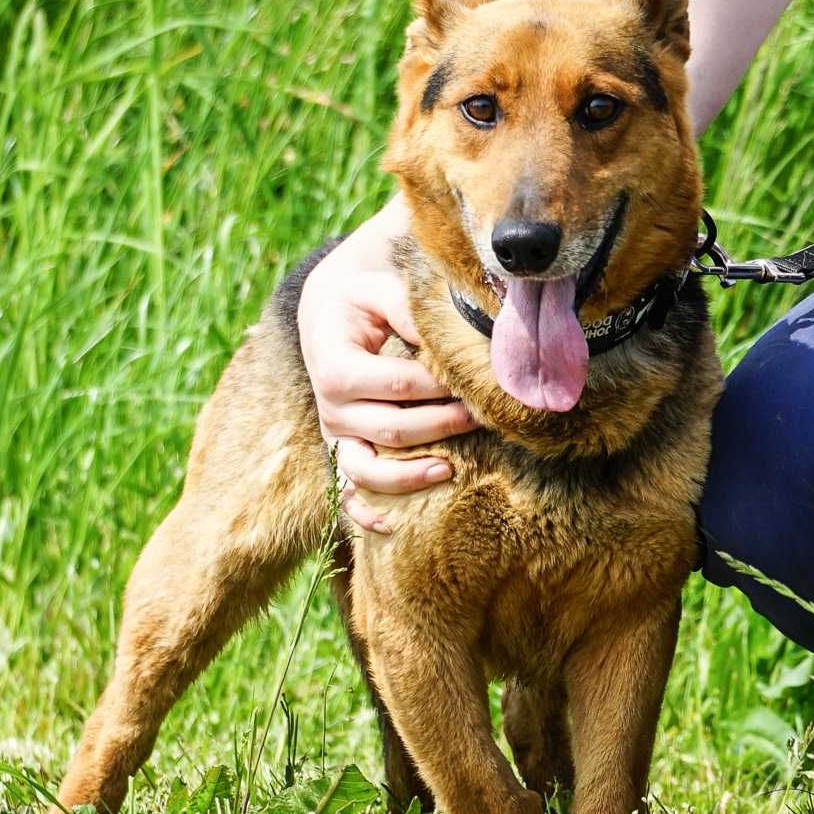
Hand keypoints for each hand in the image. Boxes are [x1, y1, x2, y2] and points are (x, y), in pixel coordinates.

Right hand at [297, 199, 476, 533]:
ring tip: (449, 470)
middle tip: (484, 415)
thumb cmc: (365, 295)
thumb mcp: (382, 287)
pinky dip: (368, 514)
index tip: (478, 380)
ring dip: (409, 476)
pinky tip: (396, 526)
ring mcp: (335, 434)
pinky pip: (348, 493)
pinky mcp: (342, 450)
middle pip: (391, 428)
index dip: (441, 386)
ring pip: (367, 471)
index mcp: (334, 362)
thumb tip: (453, 333)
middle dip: (443, 425)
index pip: (397, 384)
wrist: (333, 310)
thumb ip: (411, 308)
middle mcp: (329, 404)